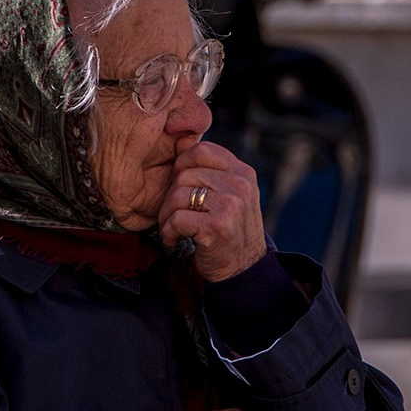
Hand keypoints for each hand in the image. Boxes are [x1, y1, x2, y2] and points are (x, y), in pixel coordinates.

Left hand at [158, 142, 267, 281]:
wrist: (244, 269)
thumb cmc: (229, 230)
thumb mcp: (228, 195)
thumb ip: (209, 170)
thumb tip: (180, 140)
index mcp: (242, 173)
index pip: (201, 150)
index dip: (182, 165)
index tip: (181, 188)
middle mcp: (240, 185)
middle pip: (185, 173)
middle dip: (171, 196)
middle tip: (173, 215)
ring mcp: (231, 205)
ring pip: (179, 195)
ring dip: (167, 215)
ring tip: (173, 229)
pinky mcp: (218, 227)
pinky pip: (178, 218)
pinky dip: (169, 231)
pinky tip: (174, 239)